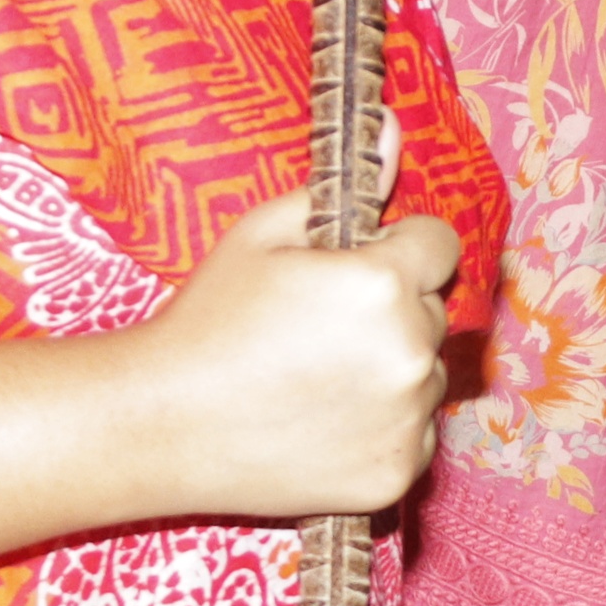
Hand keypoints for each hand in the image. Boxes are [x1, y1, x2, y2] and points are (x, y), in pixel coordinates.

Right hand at [115, 192, 460, 521]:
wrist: (165, 424)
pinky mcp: (396, 476)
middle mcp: (409, 352)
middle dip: (393, 309)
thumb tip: (394, 129)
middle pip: (432, 311)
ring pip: (425, 375)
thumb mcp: (262, 232)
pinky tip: (322, 421)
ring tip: (318, 377)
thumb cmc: (209, 317)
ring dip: (392, 369)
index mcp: (383, 283)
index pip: (439, 244)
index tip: (360, 264)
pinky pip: (414, 435)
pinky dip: (383, 428)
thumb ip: (341, 187)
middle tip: (323, 325)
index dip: (400, 247)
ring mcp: (407, 421)